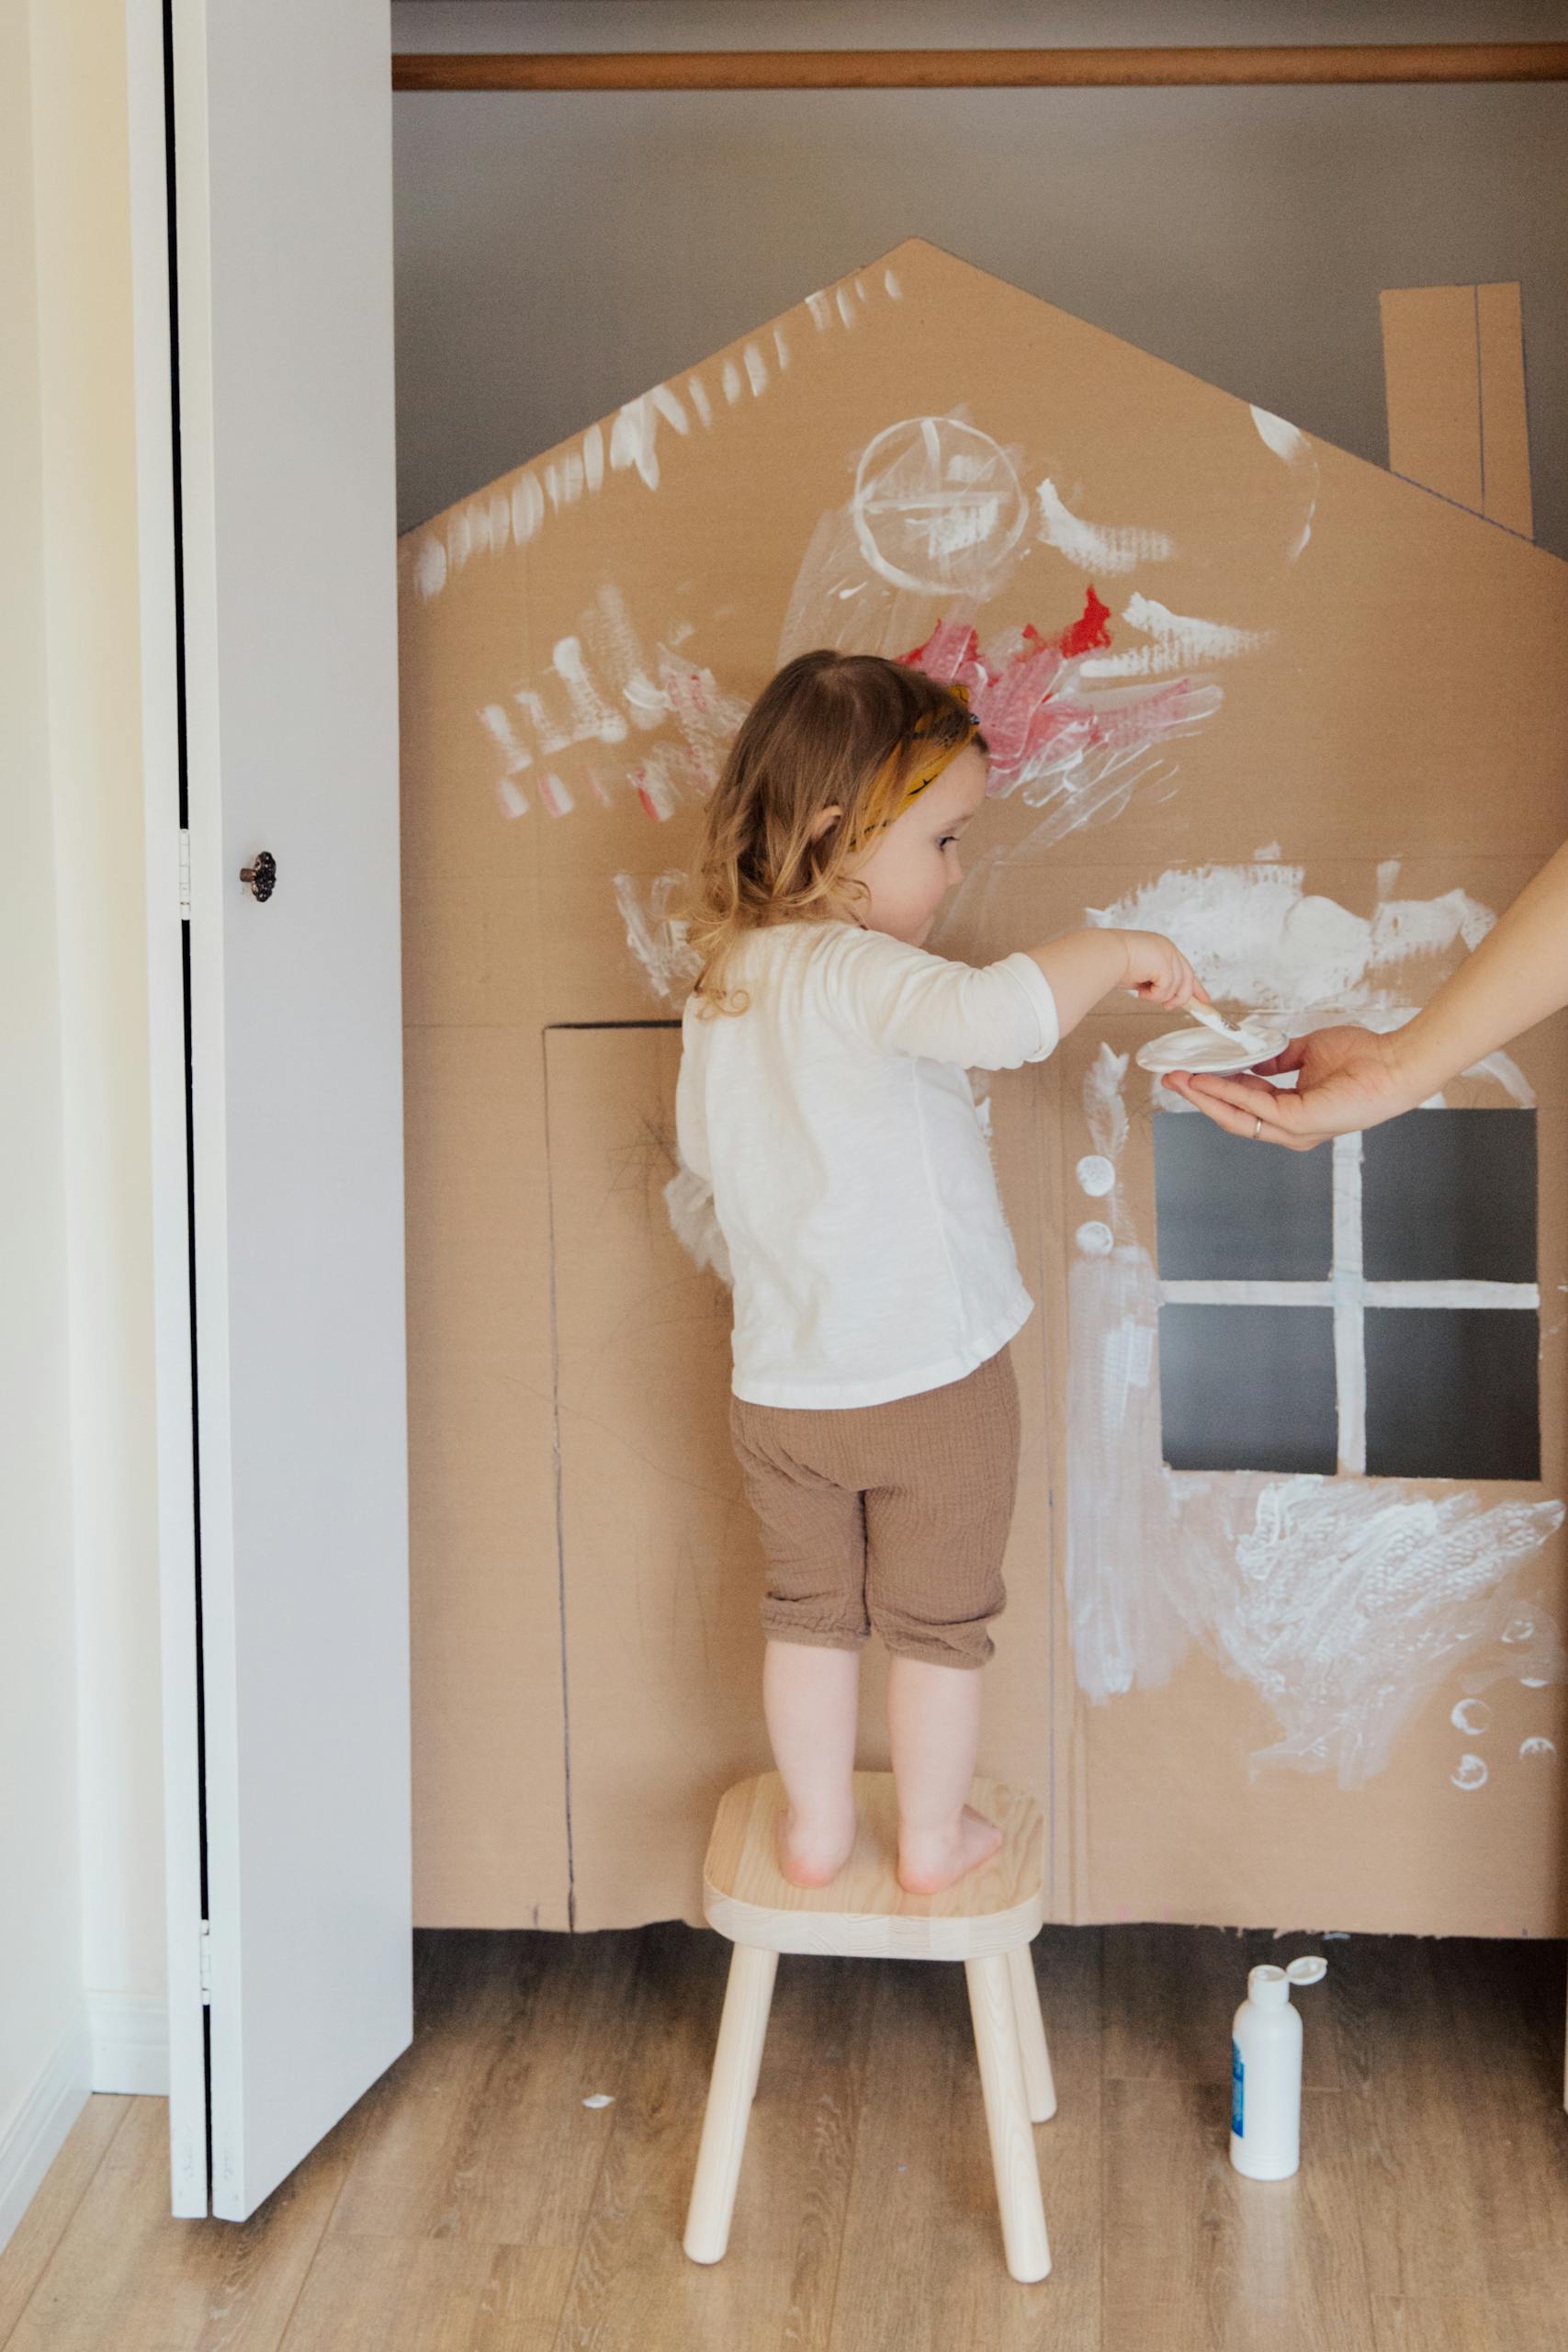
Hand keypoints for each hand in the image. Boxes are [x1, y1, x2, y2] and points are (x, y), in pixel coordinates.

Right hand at [1118, 929, 1205, 1010]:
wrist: (1103, 956)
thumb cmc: (1113, 963)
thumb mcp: (1141, 975)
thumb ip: (1156, 982)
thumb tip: (1166, 999)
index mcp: (1162, 948)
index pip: (1185, 968)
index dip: (1196, 986)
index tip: (1204, 1000)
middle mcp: (1168, 948)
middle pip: (1188, 978)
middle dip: (1182, 997)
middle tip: (1169, 1007)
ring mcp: (1168, 954)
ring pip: (1177, 987)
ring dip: (1159, 996)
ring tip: (1141, 993)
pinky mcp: (1165, 963)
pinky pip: (1167, 988)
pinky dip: (1154, 995)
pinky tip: (1140, 991)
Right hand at [1161, 1024, 1417, 1148]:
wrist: (1395, 1062)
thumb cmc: (1364, 1057)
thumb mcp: (1308, 1052)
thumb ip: (1278, 1059)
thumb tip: (1252, 1058)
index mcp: (1293, 1113)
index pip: (1243, 1106)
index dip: (1214, 1089)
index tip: (1189, 1071)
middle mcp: (1290, 1128)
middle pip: (1232, 1116)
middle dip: (1198, 1097)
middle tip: (1170, 1078)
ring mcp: (1294, 1129)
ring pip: (1236, 1116)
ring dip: (1204, 1097)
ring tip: (1179, 1079)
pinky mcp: (1300, 1123)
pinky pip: (1254, 1107)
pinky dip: (1227, 1093)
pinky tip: (1207, 1079)